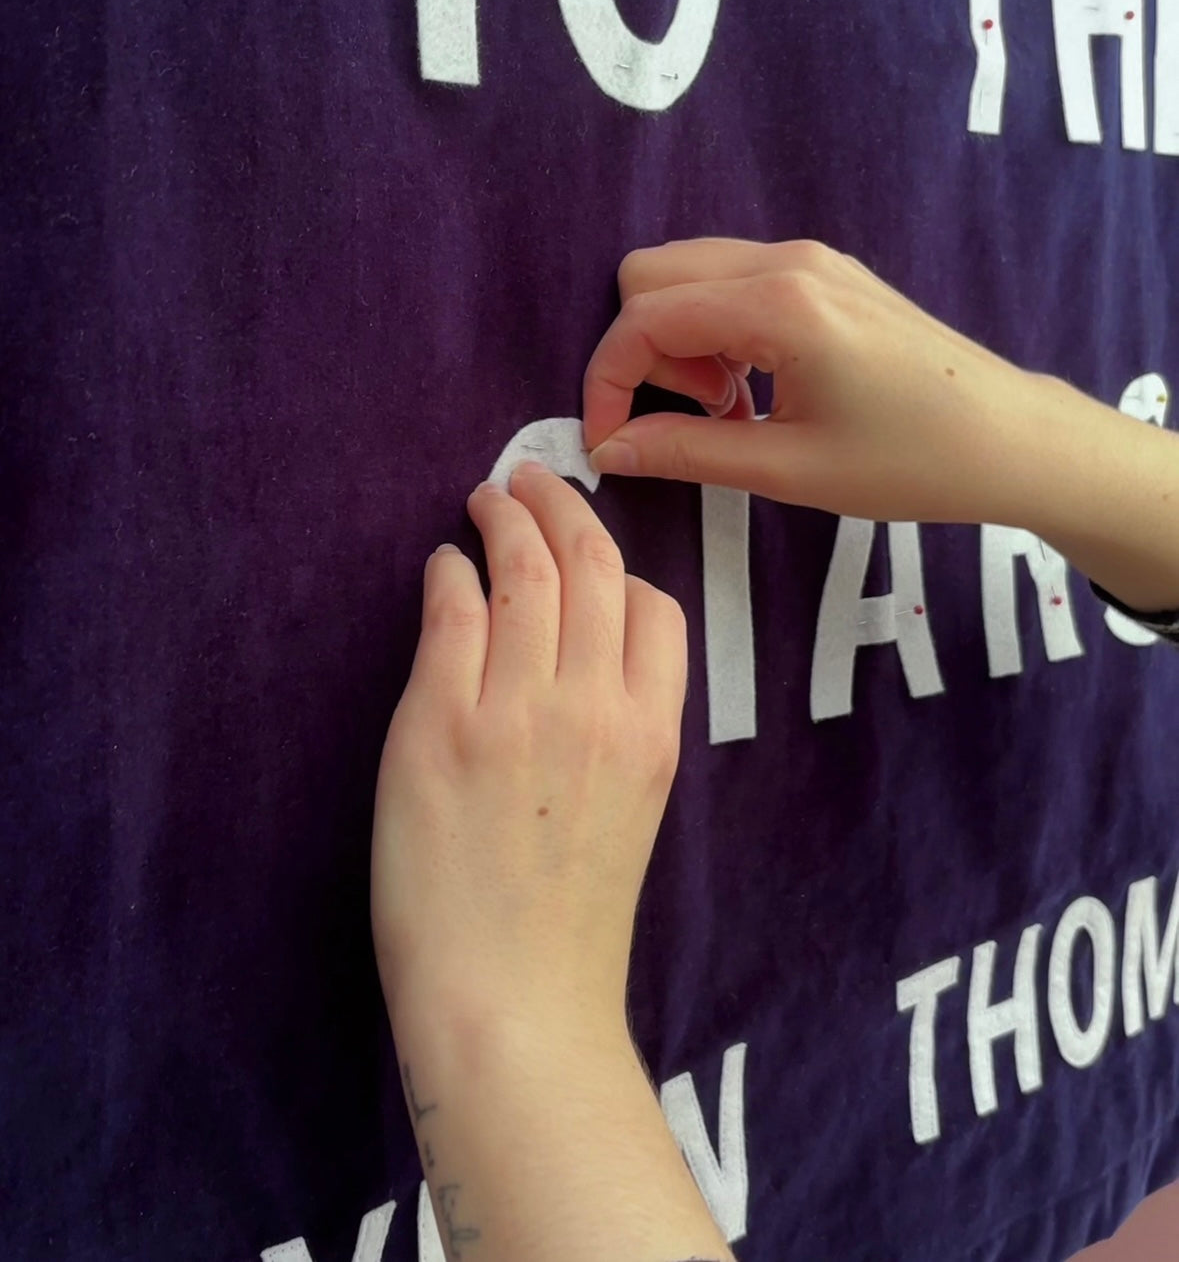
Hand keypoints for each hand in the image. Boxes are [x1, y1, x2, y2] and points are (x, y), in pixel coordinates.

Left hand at [371, 462, 686, 1044]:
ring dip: (504, 517)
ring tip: (486, 498)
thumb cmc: (571, 921)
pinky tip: (443, 565)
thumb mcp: (635, 811)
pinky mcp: (438, 722)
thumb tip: (591, 654)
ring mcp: (515, 709)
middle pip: (591, 565)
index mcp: (652, 731)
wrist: (512, 999)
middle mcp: (594, 705)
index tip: (589, 546)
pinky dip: (450, 572)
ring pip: (523, 570)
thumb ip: (625, 725)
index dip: (621, 565)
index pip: (655, 606)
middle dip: (562, 504)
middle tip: (532, 476)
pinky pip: (452, 611)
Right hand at [581, 236, 1052, 526]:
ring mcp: (809, 257)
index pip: (644, 318)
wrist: (1012, 438)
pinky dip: (715, 327)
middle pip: (652, 273)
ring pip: (689, 271)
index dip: (608, 382)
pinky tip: (756, 385)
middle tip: (691, 417)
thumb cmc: (911, 461)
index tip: (610, 444)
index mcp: (778, 304)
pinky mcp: (826, 270)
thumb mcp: (789, 469)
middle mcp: (786, 259)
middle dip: (643, 349)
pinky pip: (731, 278)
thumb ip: (686, 452)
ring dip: (681, 339)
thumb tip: (607, 450)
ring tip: (731, 407)